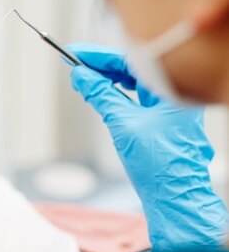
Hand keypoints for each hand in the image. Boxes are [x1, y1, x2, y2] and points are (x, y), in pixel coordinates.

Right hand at [68, 44, 226, 249]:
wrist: (174, 198)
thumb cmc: (158, 166)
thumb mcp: (122, 124)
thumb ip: (101, 95)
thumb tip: (81, 76)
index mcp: (172, 91)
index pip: (132, 62)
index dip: (101, 57)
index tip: (77, 53)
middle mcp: (176, 96)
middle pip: (135, 69)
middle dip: (103, 67)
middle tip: (75, 65)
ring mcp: (172, 108)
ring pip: (137, 83)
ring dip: (109, 80)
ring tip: (85, 79)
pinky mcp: (166, 120)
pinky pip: (140, 97)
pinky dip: (119, 94)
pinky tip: (103, 93)